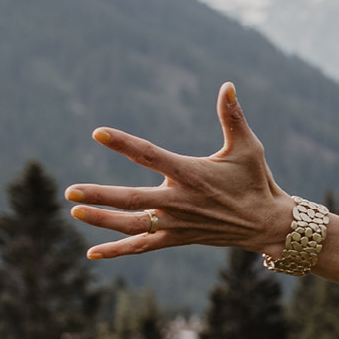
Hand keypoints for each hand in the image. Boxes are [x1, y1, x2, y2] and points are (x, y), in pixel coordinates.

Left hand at [67, 82, 294, 259]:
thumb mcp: (248, 147)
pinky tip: (93, 252)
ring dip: (103, 220)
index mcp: (191, 174)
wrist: (267, 224)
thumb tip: (227, 85)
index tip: (99, 133)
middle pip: (132, 199)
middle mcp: (180, 201)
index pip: (150, 156)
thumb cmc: (256, 181)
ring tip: (75, 212)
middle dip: (100, 196)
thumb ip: (232, 116)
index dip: (124, 144)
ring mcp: (177, 223)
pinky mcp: (178, 238)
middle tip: (71, 191)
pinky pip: (143, 246)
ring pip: (132, 225)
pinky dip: (118, 250)